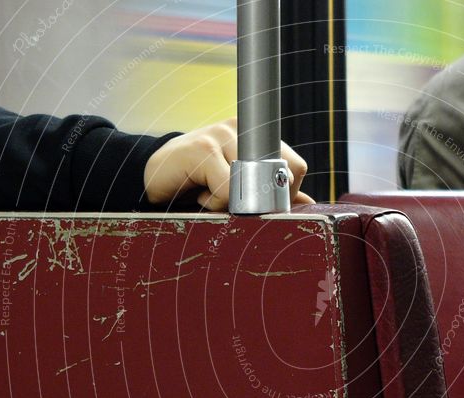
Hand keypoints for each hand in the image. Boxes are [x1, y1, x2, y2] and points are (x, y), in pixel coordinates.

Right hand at [143, 118, 314, 209]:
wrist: (155, 176)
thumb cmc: (200, 183)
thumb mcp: (241, 188)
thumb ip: (273, 192)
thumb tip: (308, 203)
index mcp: (258, 136)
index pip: (296, 167)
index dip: (284, 195)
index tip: (260, 203)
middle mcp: (243, 129)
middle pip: (276, 176)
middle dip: (259, 202)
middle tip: (232, 202)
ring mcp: (222, 135)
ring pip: (250, 185)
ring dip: (230, 202)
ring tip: (210, 193)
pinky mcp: (202, 149)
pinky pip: (226, 188)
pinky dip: (213, 201)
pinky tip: (198, 192)